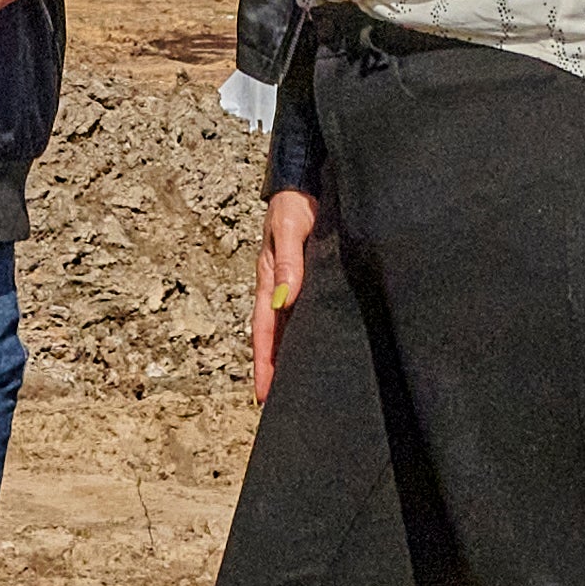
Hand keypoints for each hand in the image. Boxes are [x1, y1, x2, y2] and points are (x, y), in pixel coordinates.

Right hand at [251, 186, 313, 391]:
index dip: (264, 364)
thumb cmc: (295, 203)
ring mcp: (296, 286)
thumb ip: (289, 262)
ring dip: (292, 357)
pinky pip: (309, 314)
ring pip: (291, 330)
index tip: (265, 395)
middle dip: (277, 370)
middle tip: (282, 406)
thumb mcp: (289, 229)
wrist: (307, 179)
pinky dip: (308, 335)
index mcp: (269, 280)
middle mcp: (281, 288)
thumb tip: (285, 299)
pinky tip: (320, 351)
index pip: (263, 331)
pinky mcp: (313, 279)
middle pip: (275, 338)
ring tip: (300, 389)